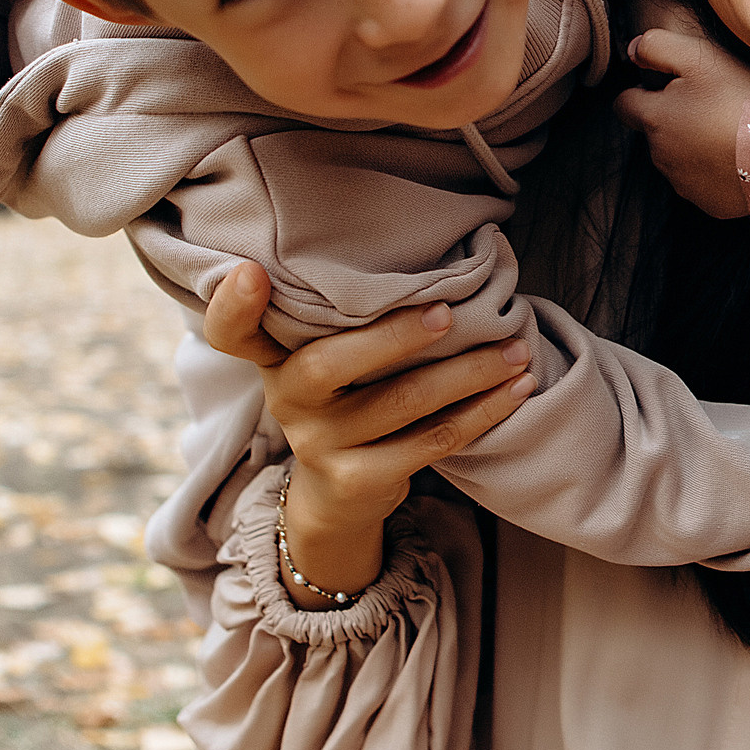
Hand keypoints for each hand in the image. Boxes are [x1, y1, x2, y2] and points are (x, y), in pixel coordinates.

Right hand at [203, 263, 533, 603]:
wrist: (339, 494)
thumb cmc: (346, 399)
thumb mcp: (325, 358)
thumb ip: (344, 317)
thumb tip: (432, 255)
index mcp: (274, 359)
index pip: (233, 333)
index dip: (233, 305)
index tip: (251, 272)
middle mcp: (286, 400)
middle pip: (329, 364)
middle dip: (395, 336)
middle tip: (453, 312)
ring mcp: (319, 445)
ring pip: (401, 402)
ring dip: (468, 374)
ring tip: (516, 350)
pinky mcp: (360, 480)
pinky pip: (432, 440)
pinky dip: (482, 412)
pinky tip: (516, 388)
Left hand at [613, 5, 749, 221]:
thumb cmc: (739, 99)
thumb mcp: (699, 57)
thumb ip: (658, 46)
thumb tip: (634, 48)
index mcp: (654, 118)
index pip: (623, 104)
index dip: (641, 92)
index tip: (668, 87)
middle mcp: (660, 155)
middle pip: (654, 132)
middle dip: (672, 119)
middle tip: (710, 106)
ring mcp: (683, 183)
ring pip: (676, 159)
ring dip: (692, 145)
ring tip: (726, 132)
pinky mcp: (707, 202)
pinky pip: (702, 183)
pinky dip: (713, 171)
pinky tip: (737, 158)